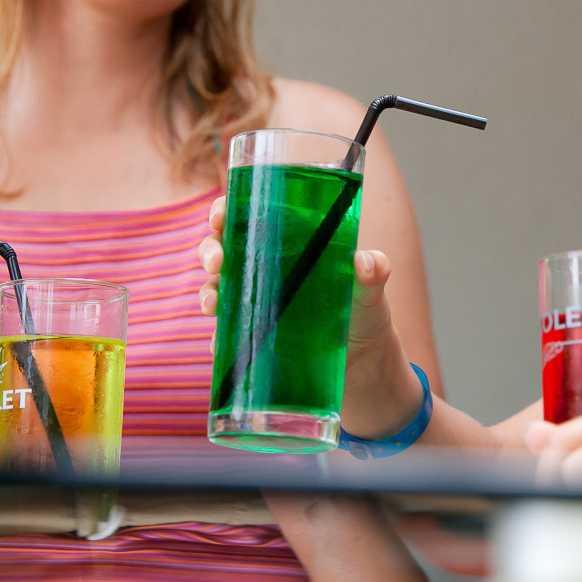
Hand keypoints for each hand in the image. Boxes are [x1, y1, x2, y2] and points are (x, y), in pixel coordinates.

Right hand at [196, 197, 420, 437]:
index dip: (228, 211)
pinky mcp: (255, 339)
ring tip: (212, 306)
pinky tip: (219, 346)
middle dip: (211, 250)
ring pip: (217, 289)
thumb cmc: (366, 316)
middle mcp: (267, 270)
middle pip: (225, 249)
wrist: (365, 370)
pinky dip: (218, 339)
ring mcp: (257, 305)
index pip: (251, 216)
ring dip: (207, 293)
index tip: (220, 217)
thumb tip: (366, 262)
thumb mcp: (371, 294)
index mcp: (291, 245)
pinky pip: (227, 335)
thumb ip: (374, 275)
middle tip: (217, 261)